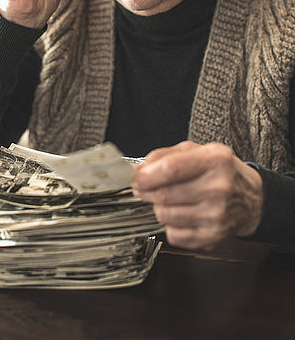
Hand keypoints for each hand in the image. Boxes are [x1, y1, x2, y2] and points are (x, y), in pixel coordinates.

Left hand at [132, 141, 262, 250]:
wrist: (251, 197)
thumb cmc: (221, 171)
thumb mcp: (197, 150)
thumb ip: (164, 156)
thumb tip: (138, 169)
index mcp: (216, 161)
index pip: (171, 169)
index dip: (146, 175)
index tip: (136, 177)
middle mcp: (219, 188)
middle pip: (164, 194)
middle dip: (146, 191)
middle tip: (145, 188)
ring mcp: (217, 216)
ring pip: (165, 216)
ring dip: (159, 207)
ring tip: (170, 199)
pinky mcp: (213, 237)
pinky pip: (173, 235)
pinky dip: (171, 225)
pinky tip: (182, 214)